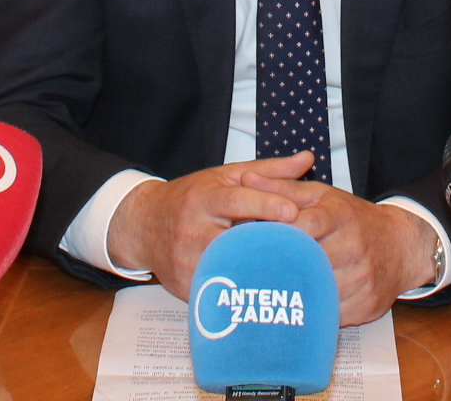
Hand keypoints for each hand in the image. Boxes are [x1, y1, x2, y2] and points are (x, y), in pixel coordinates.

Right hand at [108, 153, 318, 299]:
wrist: (143, 226)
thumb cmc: (191, 198)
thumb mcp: (225, 177)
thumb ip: (267, 171)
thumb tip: (307, 159)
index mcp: (204, 198)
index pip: (235, 200)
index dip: (264, 204)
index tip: (292, 211)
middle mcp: (193, 230)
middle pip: (234, 238)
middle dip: (267, 243)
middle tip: (303, 248)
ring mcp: (187, 261)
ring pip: (228, 269)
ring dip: (259, 271)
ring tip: (292, 272)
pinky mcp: (187, 287)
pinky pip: (220, 292)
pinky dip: (244, 291)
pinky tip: (267, 290)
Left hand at [239, 172, 437, 326]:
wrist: (402, 245)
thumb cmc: (354, 219)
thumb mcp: (323, 197)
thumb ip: (283, 189)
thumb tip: (244, 178)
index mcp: (340, 216)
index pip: (304, 226)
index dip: (279, 234)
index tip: (257, 240)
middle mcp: (354, 246)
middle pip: (308, 261)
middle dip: (282, 265)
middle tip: (254, 270)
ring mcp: (362, 278)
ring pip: (318, 291)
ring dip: (295, 292)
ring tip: (270, 290)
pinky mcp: (366, 304)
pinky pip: (331, 313)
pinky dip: (313, 310)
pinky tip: (297, 306)